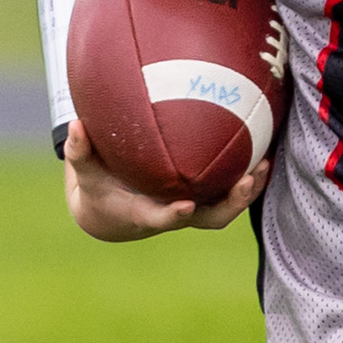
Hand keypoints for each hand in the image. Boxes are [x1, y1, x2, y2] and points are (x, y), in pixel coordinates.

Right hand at [64, 121, 268, 240]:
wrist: (113, 213)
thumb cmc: (98, 189)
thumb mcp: (84, 173)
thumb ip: (80, 151)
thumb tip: (75, 124)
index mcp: (146, 213)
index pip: (162, 218)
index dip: (174, 215)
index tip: (186, 205)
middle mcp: (176, 212)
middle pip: (212, 217)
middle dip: (232, 202)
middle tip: (248, 179)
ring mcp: (193, 206)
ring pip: (227, 205)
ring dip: (249, 189)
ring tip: (266, 162)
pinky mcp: (203, 196)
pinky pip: (230, 187)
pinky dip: (248, 173)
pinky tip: (264, 145)